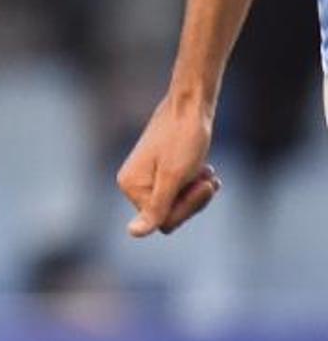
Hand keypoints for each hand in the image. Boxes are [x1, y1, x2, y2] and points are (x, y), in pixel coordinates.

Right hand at [118, 97, 222, 237]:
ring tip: (209, 173)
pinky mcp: (158, 168)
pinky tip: (205, 170)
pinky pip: (177, 190)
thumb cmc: (184, 139)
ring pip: (176, 203)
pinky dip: (193, 183)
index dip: (186, 209)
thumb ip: (156, 208)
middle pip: (168, 213)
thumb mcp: (173, 177)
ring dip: (197, 192)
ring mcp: (145, 176)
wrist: (190, 106)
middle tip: (210, 178)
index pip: (161, 221)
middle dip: (193, 200)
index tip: (203, 187)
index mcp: (131, 187)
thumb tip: (133, 234)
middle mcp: (132, 184)